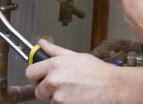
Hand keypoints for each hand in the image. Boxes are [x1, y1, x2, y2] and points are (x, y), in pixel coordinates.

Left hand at [25, 39, 142, 103]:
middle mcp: (54, 80)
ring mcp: (58, 95)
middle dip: (47, 89)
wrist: (113, 86)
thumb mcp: (77, 56)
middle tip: (63, 85)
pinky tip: (76, 96)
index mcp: (55, 64)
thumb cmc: (98, 72)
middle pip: (38, 89)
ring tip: (74, 90)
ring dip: (58, 96)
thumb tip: (42, 44)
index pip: (30, 72)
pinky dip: (65, 103)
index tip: (40, 77)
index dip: (35, 76)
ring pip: (49, 99)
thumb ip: (56, 51)